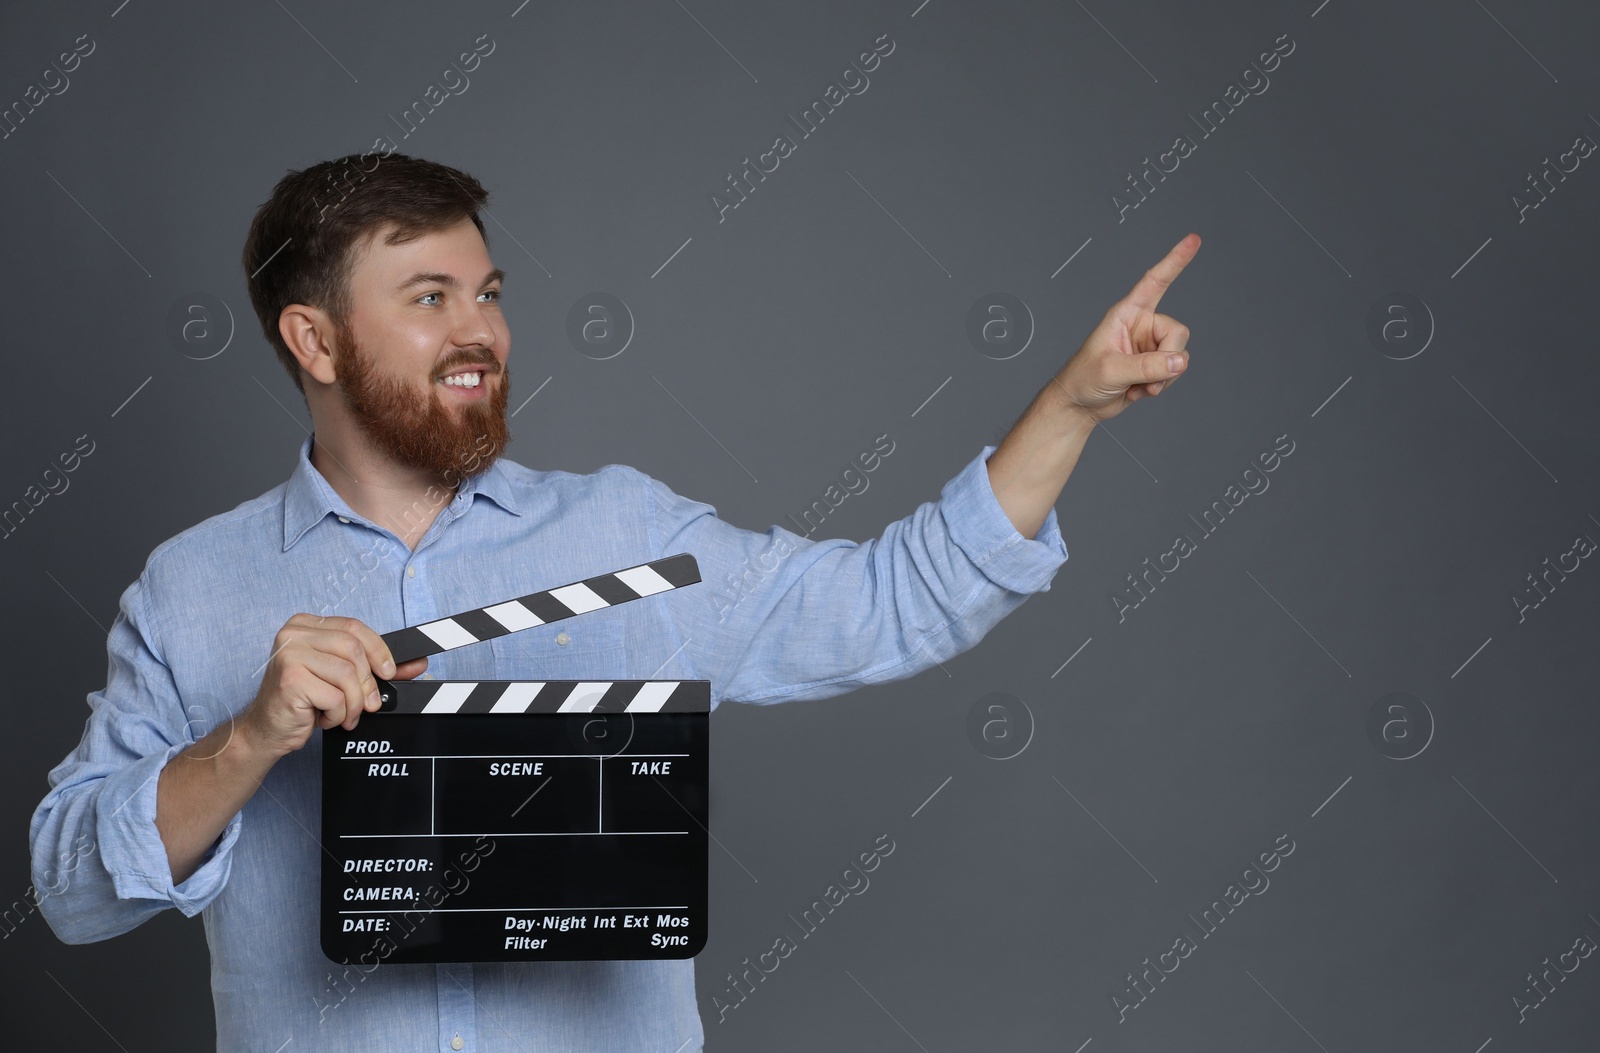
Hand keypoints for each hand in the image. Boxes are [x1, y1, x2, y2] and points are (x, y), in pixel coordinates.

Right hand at [239, 614, 428, 757]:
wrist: (267, 729)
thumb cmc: (303, 701)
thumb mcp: (340, 679)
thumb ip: (375, 668)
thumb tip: (417, 663)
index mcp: (306, 624)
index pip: (354, 628)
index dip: (379, 650)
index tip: (390, 671)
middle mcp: (294, 634)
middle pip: (353, 650)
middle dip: (368, 682)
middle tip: (368, 704)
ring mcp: (289, 654)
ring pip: (347, 674)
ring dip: (352, 703)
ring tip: (343, 714)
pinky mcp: (290, 679)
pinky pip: (334, 696)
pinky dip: (337, 714)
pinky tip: (324, 717)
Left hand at [1049, 232, 1198, 423]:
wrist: (1080, 403)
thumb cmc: (1084, 378)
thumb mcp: (1112, 370)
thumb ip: (1147, 366)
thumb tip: (1180, 361)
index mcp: (1126, 313)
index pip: (1154, 282)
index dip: (1175, 261)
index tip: (1193, 240)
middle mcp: (1142, 325)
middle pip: (1177, 332)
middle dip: (1168, 358)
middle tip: (1148, 379)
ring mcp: (1150, 345)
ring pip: (1179, 355)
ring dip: (1162, 377)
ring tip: (1136, 386)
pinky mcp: (1154, 364)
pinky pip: (1174, 372)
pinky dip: (1160, 386)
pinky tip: (1138, 391)